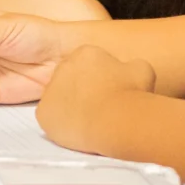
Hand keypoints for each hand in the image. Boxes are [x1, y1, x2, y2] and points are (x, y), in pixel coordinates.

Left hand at [35, 44, 156, 150]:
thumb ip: (130, 66)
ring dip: (71, 107)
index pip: (88, 64)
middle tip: (98, 107)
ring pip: (60, 99)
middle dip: (81, 91)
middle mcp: (63, 67)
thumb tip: (129, 70)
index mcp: (86, 53)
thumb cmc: (131, 93)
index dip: (99, 79)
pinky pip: (51, 118)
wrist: (116, 119)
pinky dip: (63, 125)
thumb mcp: (141, 69)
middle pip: (70, 79)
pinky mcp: (43, 113)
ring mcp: (50, 90)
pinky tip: (79, 130)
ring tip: (90, 120)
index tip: (109, 91)